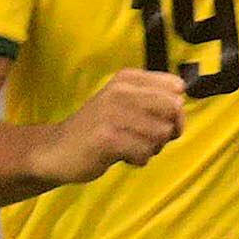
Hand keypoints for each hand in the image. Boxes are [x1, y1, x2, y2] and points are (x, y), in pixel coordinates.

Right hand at [37, 68, 186, 184]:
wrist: (57, 149)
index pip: (176, 87)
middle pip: (174, 109)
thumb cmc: (100, 128)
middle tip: (148, 137)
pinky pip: (145, 152)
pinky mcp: (107, 138)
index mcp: (127, 78)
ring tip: (130, 145)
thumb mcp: (125, 103)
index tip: (158, 119)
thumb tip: (181, 108)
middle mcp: (120, 90)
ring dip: (152, 147)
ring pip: (161, 134)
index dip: (175, 110)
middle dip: (168, 130)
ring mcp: (113, 113)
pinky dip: (139, 160)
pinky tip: (122, 156)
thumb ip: (154, 100)